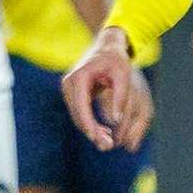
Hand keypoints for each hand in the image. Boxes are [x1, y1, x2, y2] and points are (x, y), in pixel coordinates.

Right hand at [65, 30, 153, 148]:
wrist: (108, 46)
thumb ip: (120, 97)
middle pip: (77, 114)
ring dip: (91, 130)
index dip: (89, 126)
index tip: (99, 140)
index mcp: (79, 77)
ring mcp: (69, 88)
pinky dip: (90, 123)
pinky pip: (80, 112)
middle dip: (91, 132)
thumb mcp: (123, 76)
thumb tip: (116, 121)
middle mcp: (69, 83)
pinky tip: (104, 132)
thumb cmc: (117, 59)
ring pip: (77, 116)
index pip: (81, 107)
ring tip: (108, 141)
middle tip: (108, 146)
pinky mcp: (73, 93)